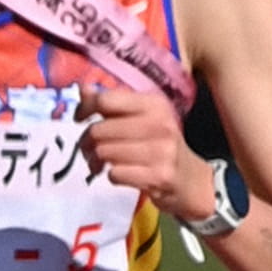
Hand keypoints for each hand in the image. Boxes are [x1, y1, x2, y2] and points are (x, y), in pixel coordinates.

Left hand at [75, 86, 215, 220]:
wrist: (192, 180)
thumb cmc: (161, 146)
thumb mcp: (143, 119)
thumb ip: (113, 104)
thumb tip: (82, 89)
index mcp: (154, 104)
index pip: (106, 100)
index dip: (85, 109)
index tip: (79, 120)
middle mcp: (159, 123)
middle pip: (100, 130)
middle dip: (87, 142)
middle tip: (89, 150)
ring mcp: (161, 151)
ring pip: (104, 152)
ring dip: (95, 161)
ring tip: (99, 164)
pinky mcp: (158, 176)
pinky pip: (115, 174)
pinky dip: (111, 176)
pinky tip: (119, 174)